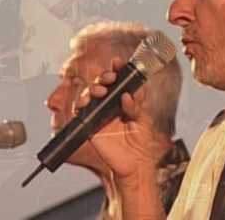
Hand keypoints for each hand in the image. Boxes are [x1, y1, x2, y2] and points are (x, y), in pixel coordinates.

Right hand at [74, 57, 172, 181]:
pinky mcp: (90, 124)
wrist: (133, 163)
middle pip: (103, 83)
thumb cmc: (140, 141)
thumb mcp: (143, 119)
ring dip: (94, 87)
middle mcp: (110, 104)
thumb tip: (127, 95)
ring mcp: (99, 113)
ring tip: (101, 91)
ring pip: (90, 93)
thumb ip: (137, 105)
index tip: (118, 62)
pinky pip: (81, 110)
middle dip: (105, 75)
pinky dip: (81, 103)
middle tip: (111, 77)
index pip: (119, 80)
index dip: (117, 69)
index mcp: (124, 99)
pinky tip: (87, 102)